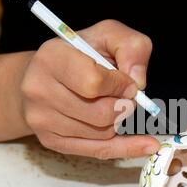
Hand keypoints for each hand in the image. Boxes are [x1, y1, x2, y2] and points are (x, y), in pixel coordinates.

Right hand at [20, 20, 159, 158]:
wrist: (43, 75)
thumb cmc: (79, 54)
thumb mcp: (107, 35)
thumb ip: (131, 47)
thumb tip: (139, 81)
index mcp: (51, 58)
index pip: (94, 82)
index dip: (120, 85)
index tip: (128, 83)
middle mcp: (39, 90)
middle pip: (101, 113)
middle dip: (124, 105)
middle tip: (124, 96)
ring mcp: (42, 119)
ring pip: (103, 133)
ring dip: (119, 120)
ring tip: (112, 104)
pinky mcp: (51, 141)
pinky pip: (99, 151)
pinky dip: (127, 147)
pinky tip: (147, 145)